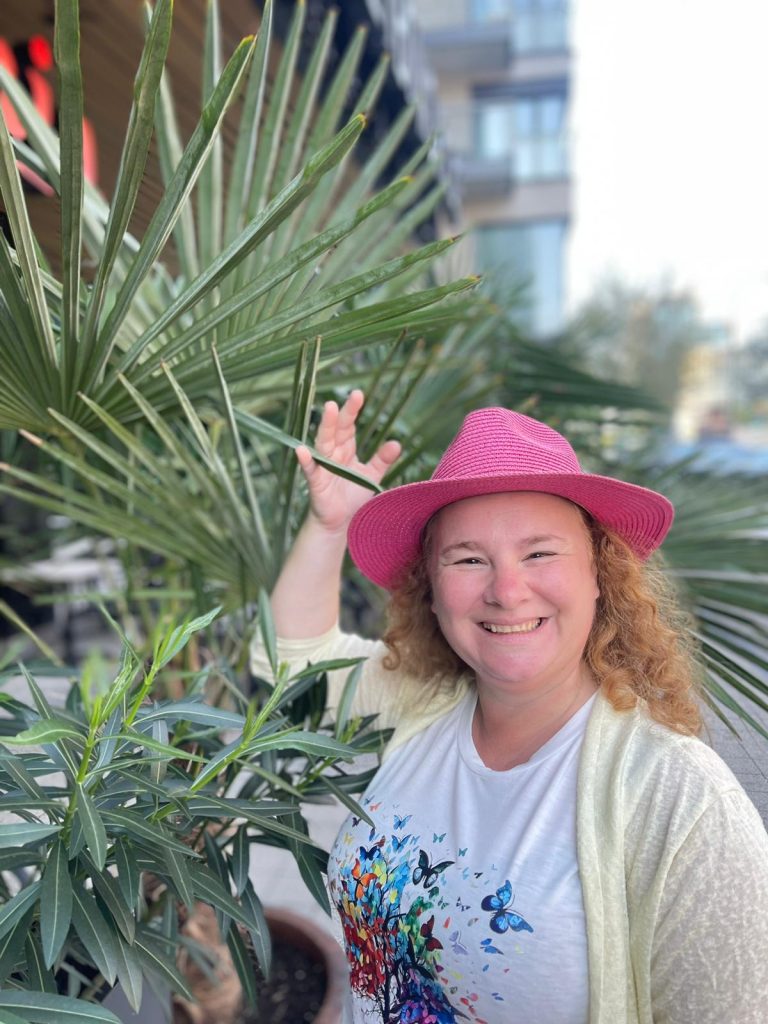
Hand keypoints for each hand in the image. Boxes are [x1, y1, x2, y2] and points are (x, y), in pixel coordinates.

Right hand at [296, 390, 399, 534]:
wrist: (341, 522)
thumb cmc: (353, 496)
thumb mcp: (371, 476)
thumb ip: (382, 460)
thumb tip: (396, 443)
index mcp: (346, 449)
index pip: (349, 426)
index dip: (353, 411)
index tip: (358, 394)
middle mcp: (333, 453)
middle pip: (337, 429)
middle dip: (343, 413)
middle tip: (353, 396)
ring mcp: (323, 466)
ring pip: (323, 443)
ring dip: (326, 426)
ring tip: (329, 409)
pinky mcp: (316, 482)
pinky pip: (310, 469)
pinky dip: (306, 460)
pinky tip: (302, 450)